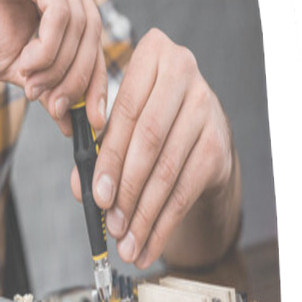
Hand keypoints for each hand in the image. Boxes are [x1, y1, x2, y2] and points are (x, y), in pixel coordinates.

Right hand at [0, 0, 106, 135]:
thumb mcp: (10, 60)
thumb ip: (41, 82)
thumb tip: (65, 118)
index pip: (95, 39)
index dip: (98, 80)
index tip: (94, 120)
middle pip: (93, 35)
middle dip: (80, 80)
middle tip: (58, 110)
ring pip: (80, 27)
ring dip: (57, 68)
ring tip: (31, 86)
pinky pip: (60, 15)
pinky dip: (48, 50)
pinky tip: (26, 64)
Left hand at [70, 28, 235, 268]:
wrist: (198, 124)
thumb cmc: (146, 117)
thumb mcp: (120, 123)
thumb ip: (95, 150)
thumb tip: (82, 189)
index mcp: (152, 56)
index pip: (126, 114)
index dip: (108, 159)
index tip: (96, 197)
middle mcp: (184, 74)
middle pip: (149, 143)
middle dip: (126, 190)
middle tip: (110, 225)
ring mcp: (206, 108)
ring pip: (168, 171)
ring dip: (144, 215)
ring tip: (126, 244)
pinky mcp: (218, 143)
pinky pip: (186, 191)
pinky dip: (164, 225)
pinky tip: (148, 245)